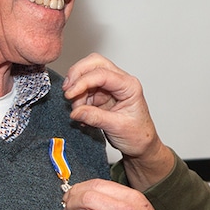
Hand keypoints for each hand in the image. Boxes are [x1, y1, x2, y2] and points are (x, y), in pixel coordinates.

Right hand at [63, 53, 173, 188]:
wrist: (141, 145)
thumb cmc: (138, 135)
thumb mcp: (117, 127)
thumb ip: (95, 117)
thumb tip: (75, 111)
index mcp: (129, 86)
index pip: (102, 73)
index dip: (82, 81)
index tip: (70, 94)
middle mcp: (120, 82)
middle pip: (94, 64)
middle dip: (77, 75)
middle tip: (68, 91)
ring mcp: (110, 87)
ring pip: (86, 75)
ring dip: (77, 91)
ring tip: (78, 110)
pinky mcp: (101, 95)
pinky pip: (84, 90)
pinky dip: (78, 99)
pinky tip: (81, 113)